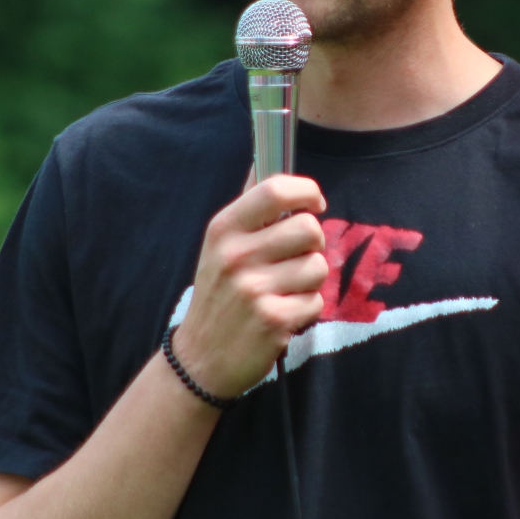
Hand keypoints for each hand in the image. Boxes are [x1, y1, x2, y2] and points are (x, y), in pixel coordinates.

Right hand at [172, 174, 328, 398]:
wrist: (201, 358)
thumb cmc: (218, 295)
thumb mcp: (219, 247)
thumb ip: (249, 209)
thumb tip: (266, 159)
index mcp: (223, 230)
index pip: (275, 190)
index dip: (307, 191)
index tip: (315, 203)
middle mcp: (236, 256)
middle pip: (310, 228)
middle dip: (313, 244)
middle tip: (297, 258)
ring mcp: (254, 290)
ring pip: (318, 266)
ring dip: (310, 281)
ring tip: (285, 290)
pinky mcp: (273, 320)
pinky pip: (316, 302)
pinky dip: (306, 309)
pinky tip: (283, 314)